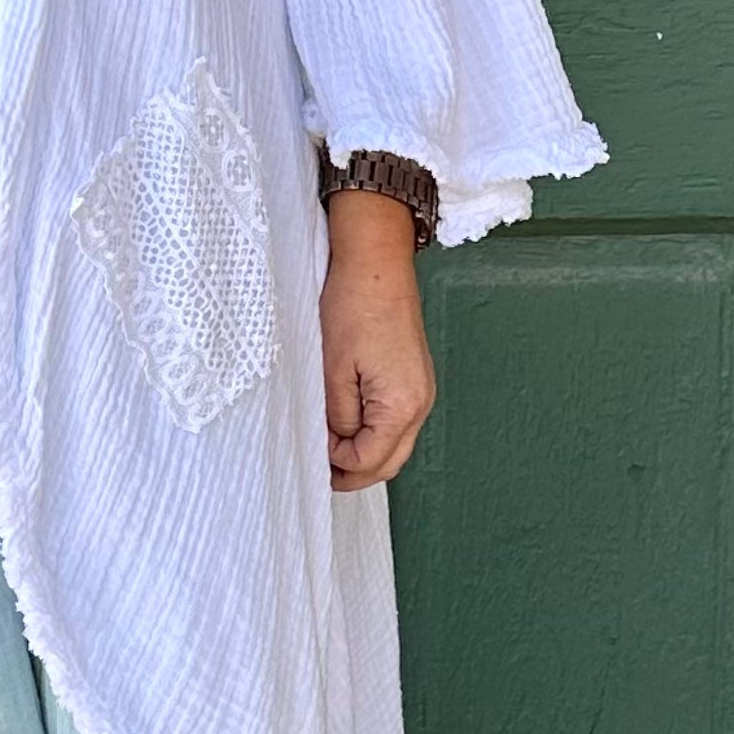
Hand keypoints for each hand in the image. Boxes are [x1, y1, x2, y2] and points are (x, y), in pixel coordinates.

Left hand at [319, 190, 435, 489]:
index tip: (311, 452)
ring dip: (364, 453)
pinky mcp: (413, 378)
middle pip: (390, 462)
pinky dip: (373, 432)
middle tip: (320, 470)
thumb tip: (337, 445)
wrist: (376, 262)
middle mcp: (421, 404)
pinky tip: (346, 425)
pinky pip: (396, 421)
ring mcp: (421, 391)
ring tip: (328, 447)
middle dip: (355, 472)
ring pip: (394, 443)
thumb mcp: (333, 369)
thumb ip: (337, 417)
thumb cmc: (354, 306)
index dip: (339, 465)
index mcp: (403, 405)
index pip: (372, 462)